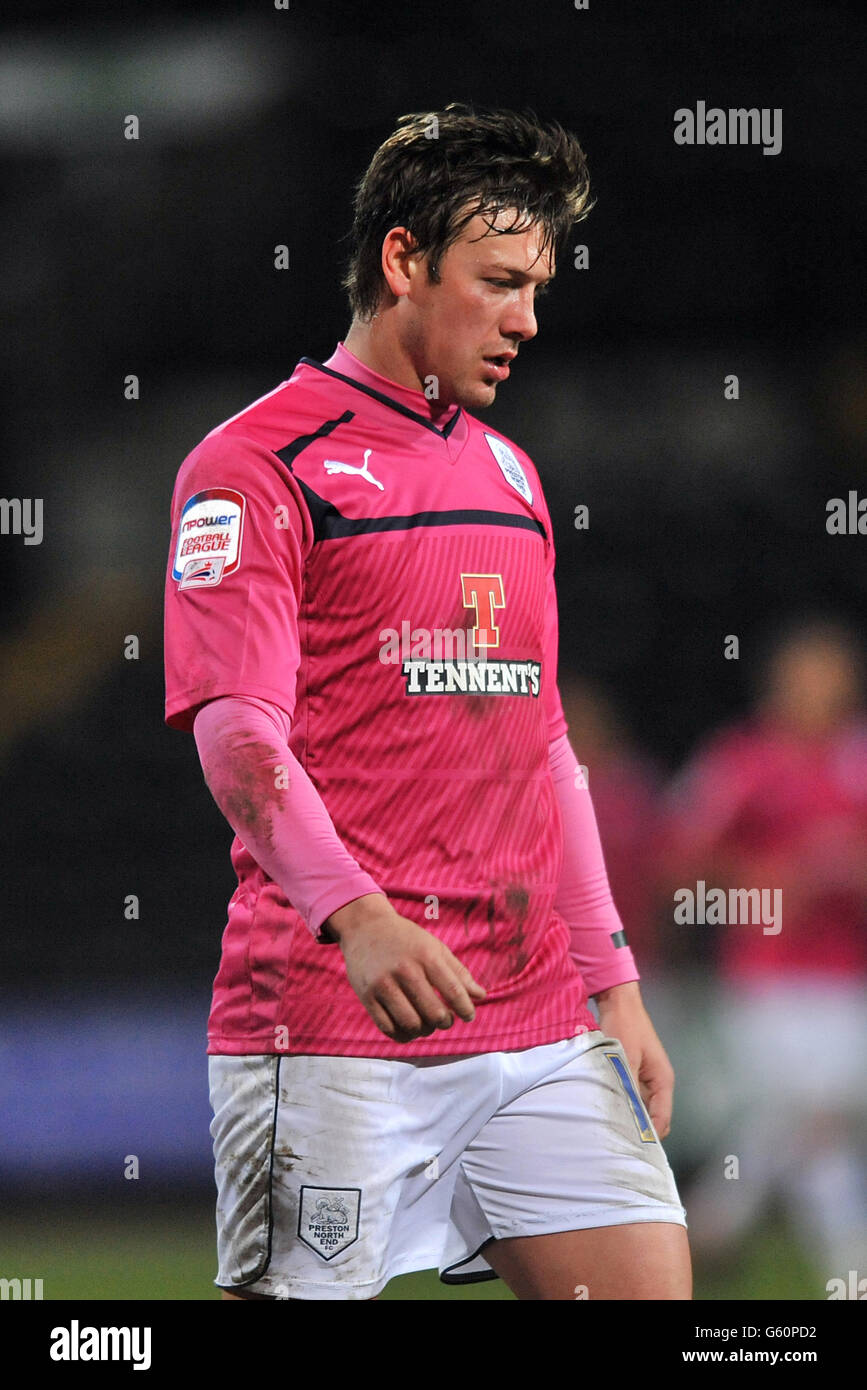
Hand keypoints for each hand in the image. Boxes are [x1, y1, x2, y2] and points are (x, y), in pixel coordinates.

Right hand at [325, 894, 486, 1043]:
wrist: (365, 927)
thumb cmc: (406, 939)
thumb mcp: (434, 947)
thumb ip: (458, 972)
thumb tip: (481, 996)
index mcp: (426, 955)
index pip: (453, 990)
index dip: (465, 1009)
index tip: (468, 1016)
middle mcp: (405, 970)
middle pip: (434, 1012)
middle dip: (445, 1022)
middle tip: (445, 1020)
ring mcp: (383, 984)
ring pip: (411, 1024)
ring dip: (424, 1031)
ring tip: (427, 1025)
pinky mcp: (366, 996)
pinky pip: (388, 1028)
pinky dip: (403, 1035)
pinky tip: (409, 1028)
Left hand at [595, 982, 674, 1138]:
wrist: (617, 1001)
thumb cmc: (624, 1026)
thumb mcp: (625, 1059)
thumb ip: (627, 1088)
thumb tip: (626, 1116)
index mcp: (663, 1081)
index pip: (662, 1121)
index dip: (648, 1137)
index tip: (631, 1148)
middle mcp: (657, 1083)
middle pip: (652, 1118)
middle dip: (637, 1129)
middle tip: (616, 1141)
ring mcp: (645, 1079)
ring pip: (640, 1109)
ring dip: (627, 1116)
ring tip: (609, 1128)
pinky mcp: (632, 1074)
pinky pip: (629, 1097)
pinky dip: (621, 1104)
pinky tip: (605, 1108)